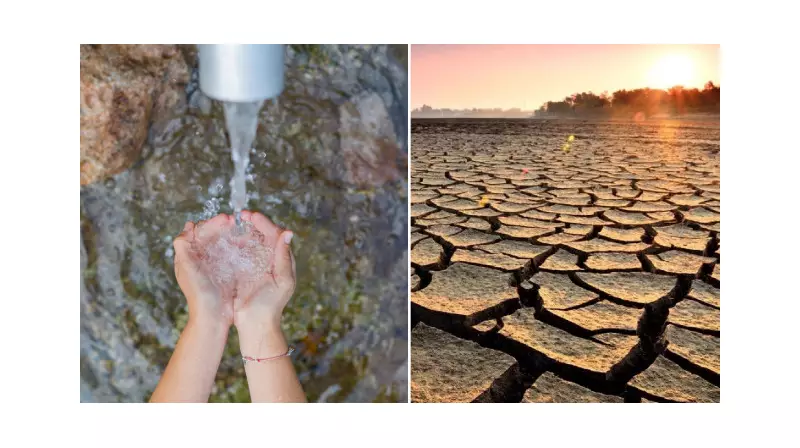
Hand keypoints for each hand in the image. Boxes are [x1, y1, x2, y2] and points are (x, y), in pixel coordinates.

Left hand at [172, 214, 234, 328]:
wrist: (213, 318)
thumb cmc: (200, 295)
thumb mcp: (188, 269)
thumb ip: (183, 248)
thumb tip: (187, 227)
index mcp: (188, 257)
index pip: (199, 232)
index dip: (212, 223)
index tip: (226, 219)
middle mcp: (200, 259)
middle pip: (211, 235)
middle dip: (223, 226)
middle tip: (235, 220)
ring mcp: (214, 266)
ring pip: (222, 243)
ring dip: (232, 234)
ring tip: (243, 228)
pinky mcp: (226, 272)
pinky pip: (232, 254)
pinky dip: (239, 246)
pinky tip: (248, 242)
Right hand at [233, 210, 295, 354]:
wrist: (256, 324)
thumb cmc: (271, 305)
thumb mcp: (282, 280)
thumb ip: (284, 257)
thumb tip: (287, 232)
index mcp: (281, 259)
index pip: (274, 233)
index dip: (263, 222)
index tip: (250, 215)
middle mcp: (269, 259)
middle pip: (261, 234)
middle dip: (251, 223)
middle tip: (239, 215)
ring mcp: (254, 264)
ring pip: (249, 241)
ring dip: (241, 230)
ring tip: (231, 223)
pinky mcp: (241, 271)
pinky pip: (237, 252)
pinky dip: (232, 243)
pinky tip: (224, 238)